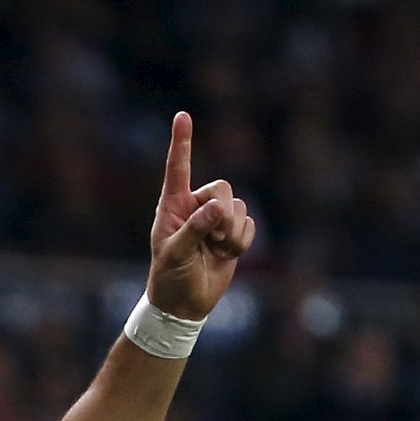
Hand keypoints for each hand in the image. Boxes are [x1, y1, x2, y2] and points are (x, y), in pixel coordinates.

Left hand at [144, 112, 255, 322]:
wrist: (185, 304)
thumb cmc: (170, 278)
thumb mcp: (175, 254)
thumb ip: (195, 228)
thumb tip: (218, 208)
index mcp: (173, 205)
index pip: (178, 168)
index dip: (182, 142)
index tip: (182, 115)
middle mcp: (195, 205)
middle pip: (222, 187)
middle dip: (223, 214)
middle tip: (213, 239)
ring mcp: (216, 218)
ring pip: (239, 206)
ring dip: (231, 233)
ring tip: (215, 251)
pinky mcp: (233, 232)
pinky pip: (249, 224)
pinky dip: (241, 243)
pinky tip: (225, 255)